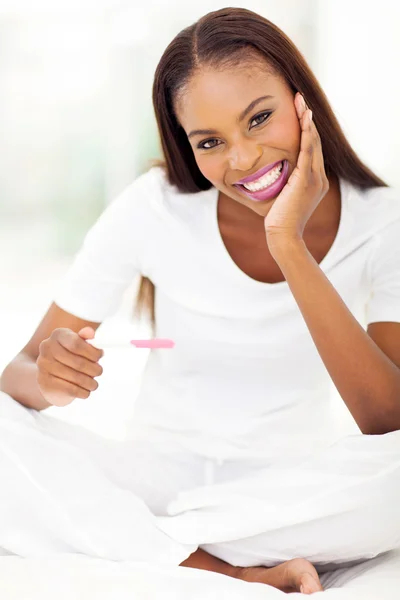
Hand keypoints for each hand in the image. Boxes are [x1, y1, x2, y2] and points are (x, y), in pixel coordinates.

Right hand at [36, 327, 103, 406]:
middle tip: (99, 371)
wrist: (49, 373)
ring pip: (75, 377)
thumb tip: (90, 333)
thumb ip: (86, 338)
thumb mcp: (78, 344)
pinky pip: (69, 389)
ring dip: (89, 382)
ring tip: (94, 384)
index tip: (100, 356)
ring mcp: (43, 365)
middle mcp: (47, 348)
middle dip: (93, 369)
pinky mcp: (44, 382)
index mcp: (58, 335)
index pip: (77, 344)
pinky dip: (82, 392)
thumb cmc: (70, 356)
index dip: (92, 352)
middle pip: (78, 362)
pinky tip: (86, 392)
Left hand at [264, 92, 328, 250]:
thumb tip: (268, 172)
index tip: (299, 112)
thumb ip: (282, 182)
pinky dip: (307, 134)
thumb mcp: (282, 197)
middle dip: (308, 119)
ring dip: (307, 120)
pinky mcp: (306, 181)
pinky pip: (309, 152)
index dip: (307, 129)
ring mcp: (315, 179)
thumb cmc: (277, 220)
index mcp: (315, 181)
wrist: (282, 235)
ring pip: (314, 143)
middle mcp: (319, 178)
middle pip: (315, 141)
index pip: (312, 149)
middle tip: (300, 98)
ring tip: (301, 101)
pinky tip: (304, 119)